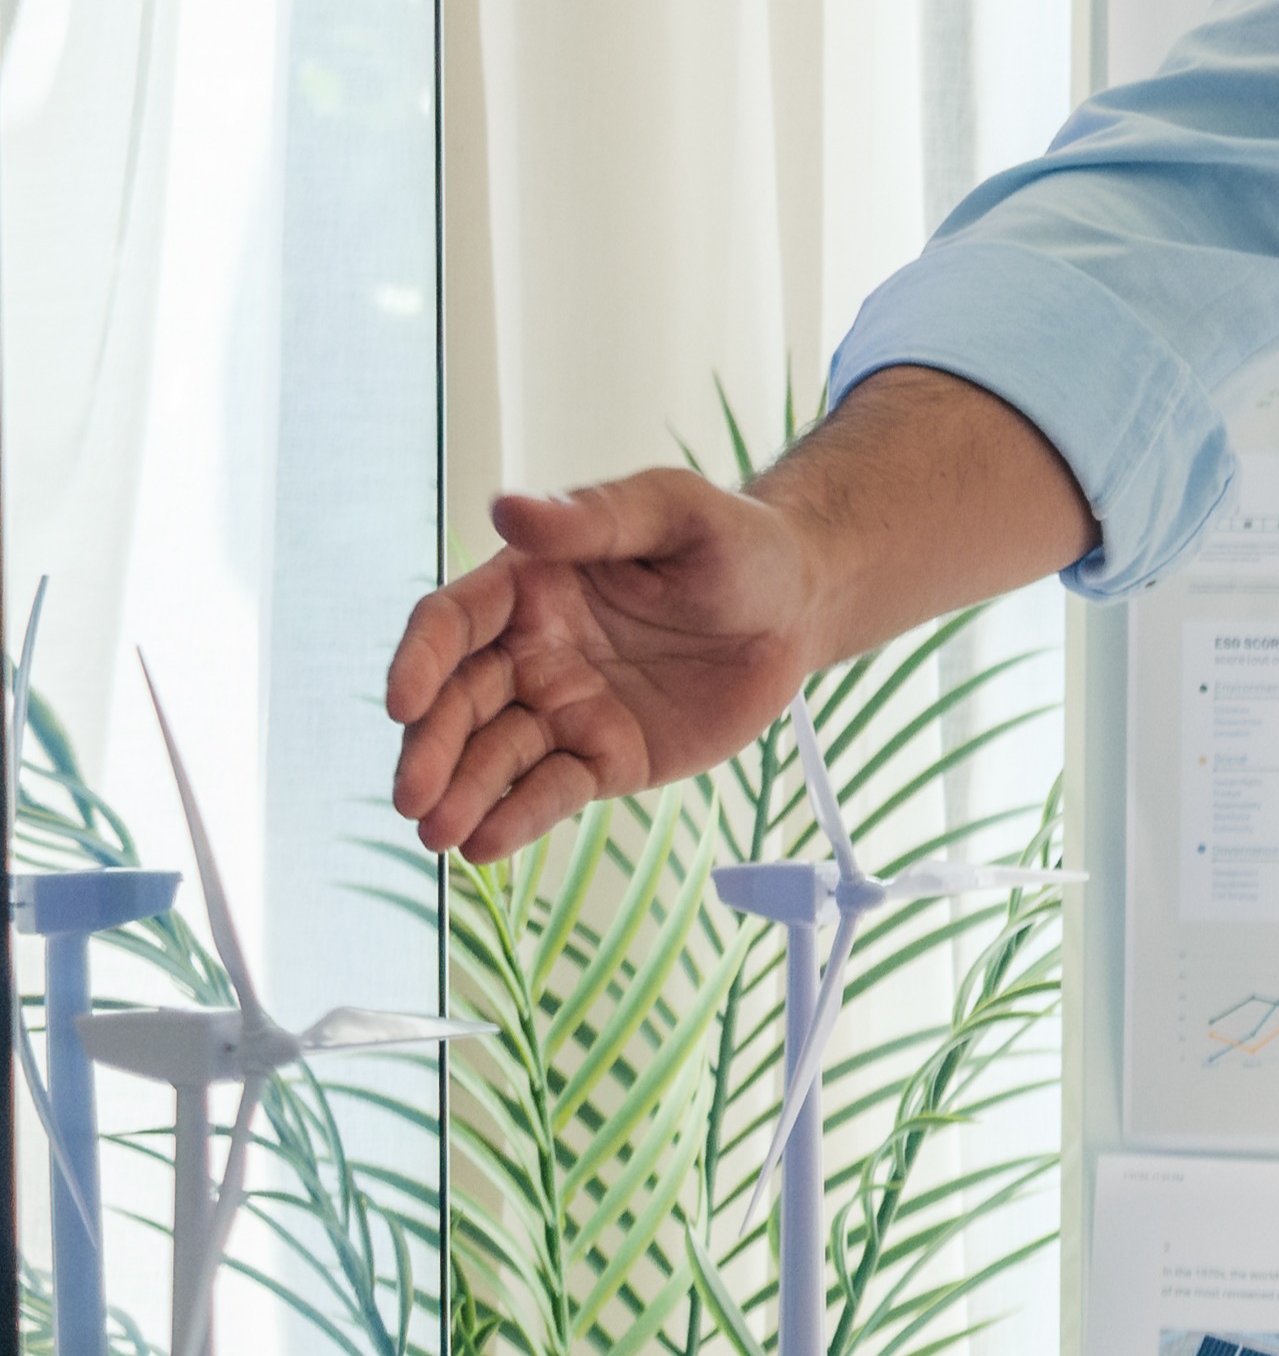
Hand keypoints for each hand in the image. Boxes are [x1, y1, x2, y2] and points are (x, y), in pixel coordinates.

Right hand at [386, 471, 836, 860]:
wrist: (799, 607)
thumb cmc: (733, 543)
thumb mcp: (674, 511)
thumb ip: (596, 517)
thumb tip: (508, 509)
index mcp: (528, 586)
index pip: (451, 624)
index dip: (420, 662)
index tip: (402, 703)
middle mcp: (529, 652)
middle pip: (460, 703)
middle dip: (432, 750)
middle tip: (412, 797)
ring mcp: (563, 709)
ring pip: (497, 756)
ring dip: (463, 795)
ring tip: (440, 835)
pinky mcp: (605, 756)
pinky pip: (553, 790)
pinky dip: (518, 818)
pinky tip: (486, 846)